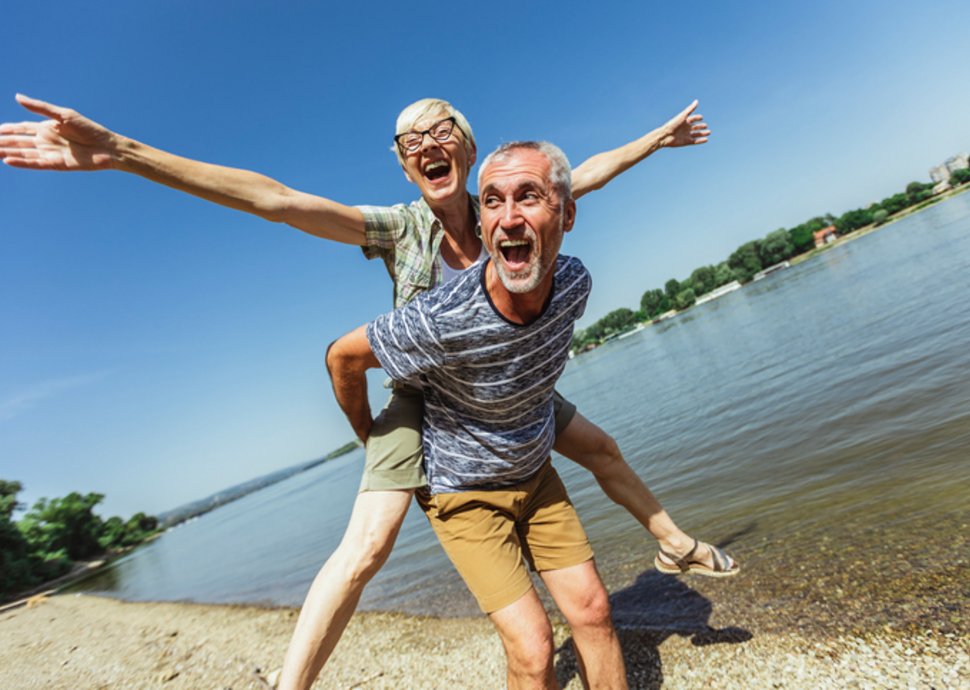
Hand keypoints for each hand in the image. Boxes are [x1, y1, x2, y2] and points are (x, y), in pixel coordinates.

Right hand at [0, 94, 115, 169]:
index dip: (6, 129)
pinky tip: (8, 160)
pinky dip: (22, 162)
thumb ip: (40, 108)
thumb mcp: (63, 114)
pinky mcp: (56, 164)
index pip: (20, 129)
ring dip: (7, 152)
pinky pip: (35, 163)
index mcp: (46, 128)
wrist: (108, 147)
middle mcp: (45, 141)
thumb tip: (17, 97)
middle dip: (2, 142)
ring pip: (23, 153)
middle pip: (18, 142)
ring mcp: (50, 153)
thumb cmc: (89, 129)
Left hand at [661, 100, 709, 147]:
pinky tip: (706, 139)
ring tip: (709, 132)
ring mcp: (686, 135)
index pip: (693, 118)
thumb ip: (690, 109)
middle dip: (701, 126)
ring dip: (703, 133)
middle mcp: (686, 128)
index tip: (701, 118)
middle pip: (696, 127)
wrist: (665, 136)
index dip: (698, 118)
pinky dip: (701, 141)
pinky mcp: (686, 142)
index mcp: (685, 121)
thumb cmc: (673, 124)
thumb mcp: (683, 116)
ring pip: (696, 134)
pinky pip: (695, 141)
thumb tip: (697, 101)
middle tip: (706, 126)